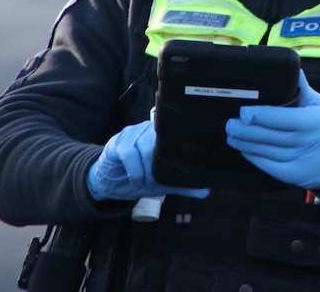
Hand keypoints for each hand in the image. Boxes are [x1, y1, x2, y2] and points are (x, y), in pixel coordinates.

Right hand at [86, 121, 209, 201]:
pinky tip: (135, 179)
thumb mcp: (165, 183)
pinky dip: (134, 170)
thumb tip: (205, 190)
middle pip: (161, 142)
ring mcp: (135, 132)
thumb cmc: (141, 176)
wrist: (114, 181)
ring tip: (145, 182)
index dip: (179, 152)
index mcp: (165, 135)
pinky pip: (128, 152)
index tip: (182, 166)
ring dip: (147, 170)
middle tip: (156, 182)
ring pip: (146, 146)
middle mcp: (151, 129)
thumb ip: (184, 185)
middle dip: (160, 166)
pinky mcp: (119, 141)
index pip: (177, 136)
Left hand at [225, 70, 319, 189]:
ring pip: (269, 152)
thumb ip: (303, 89)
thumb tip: (293, 69)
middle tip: (230, 124)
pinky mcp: (298, 176)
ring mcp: (305, 161)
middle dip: (247, 131)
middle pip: (273, 136)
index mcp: (317, 120)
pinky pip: (272, 167)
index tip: (243, 112)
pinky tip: (245, 150)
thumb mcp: (319, 105)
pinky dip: (256, 158)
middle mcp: (312, 141)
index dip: (262, 116)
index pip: (285, 118)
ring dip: (246, 144)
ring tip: (232, 136)